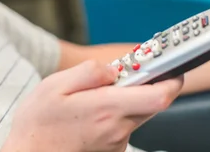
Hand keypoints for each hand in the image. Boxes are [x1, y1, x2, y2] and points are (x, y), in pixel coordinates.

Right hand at [2, 60, 183, 151]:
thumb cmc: (37, 124)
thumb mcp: (54, 85)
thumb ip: (89, 72)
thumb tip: (113, 69)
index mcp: (106, 108)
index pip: (158, 96)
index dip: (172, 79)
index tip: (172, 66)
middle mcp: (117, 128)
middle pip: (151, 103)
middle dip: (143, 85)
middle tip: (121, 74)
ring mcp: (117, 142)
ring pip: (136, 113)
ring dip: (124, 100)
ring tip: (92, 97)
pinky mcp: (112, 149)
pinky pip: (123, 125)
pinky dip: (114, 114)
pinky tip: (88, 113)